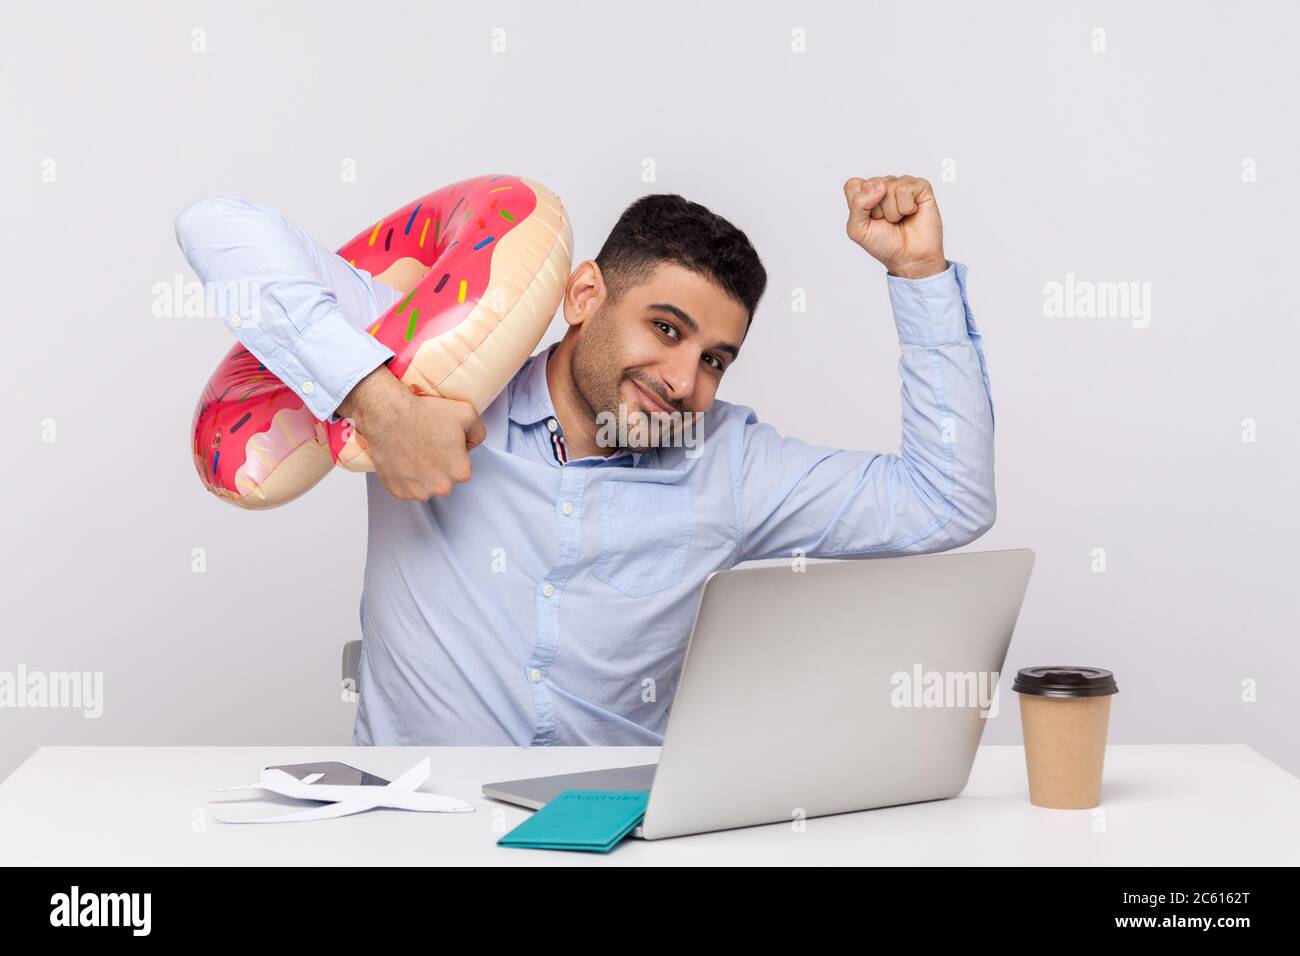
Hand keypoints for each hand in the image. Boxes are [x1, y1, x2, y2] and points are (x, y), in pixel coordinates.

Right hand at [337, 367, 485, 500]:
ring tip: (413, 453)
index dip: (452, 454)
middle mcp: (442, 487)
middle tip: (426, 447)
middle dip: (438, 467)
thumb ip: (478, 433)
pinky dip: (405, 479)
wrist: (388, 414)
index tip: (442, 443)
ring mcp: (418, 492)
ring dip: (422, 475)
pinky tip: (402, 461)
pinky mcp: (399, 492)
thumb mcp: (467, 413)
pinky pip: (406, 490)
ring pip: (426, 486)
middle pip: (444, 479)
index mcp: (461, 471)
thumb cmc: (424, 413)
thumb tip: (472, 444)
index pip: (462, 467)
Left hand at [844, 175, 946, 278]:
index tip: (869, 219)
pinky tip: (911, 213)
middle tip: (886, 222)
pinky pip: (906, 189)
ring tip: (899, 219)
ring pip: (888, 188)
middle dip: (877, 210)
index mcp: (865, 193)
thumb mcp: (858, 230)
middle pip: (871, 185)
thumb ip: (857, 204)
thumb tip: (879, 185)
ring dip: (893, 212)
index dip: (858, 205)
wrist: (909, 258)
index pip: (853, 185)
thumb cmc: (884, 244)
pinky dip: (907, 207)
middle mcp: (883, 185)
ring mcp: (902, 183)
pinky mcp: (920, 186)